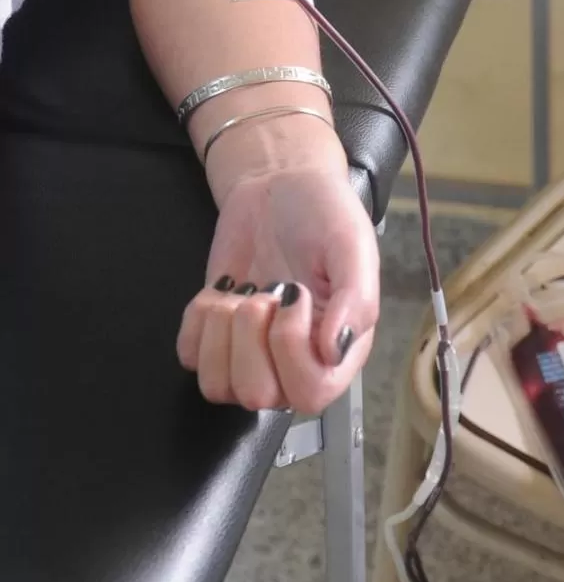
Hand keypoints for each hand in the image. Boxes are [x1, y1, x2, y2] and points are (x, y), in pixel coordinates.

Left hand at [176, 164, 379, 413]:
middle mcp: (298, 362)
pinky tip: (224, 292)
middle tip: (266, 292)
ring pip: (218, 387)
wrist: (280, 185)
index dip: (292, 350)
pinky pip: (190, 358)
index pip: (311, 394)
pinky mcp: (216, 338)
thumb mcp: (353, 247)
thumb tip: (333, 352)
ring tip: (244, 294)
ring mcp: (253, 354)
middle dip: (250, 338)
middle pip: (258, 397)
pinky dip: (198, 322)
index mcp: (340, 350)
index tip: (296, 296)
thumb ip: (356, 301)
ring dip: (221, 333)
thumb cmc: (325, 214)